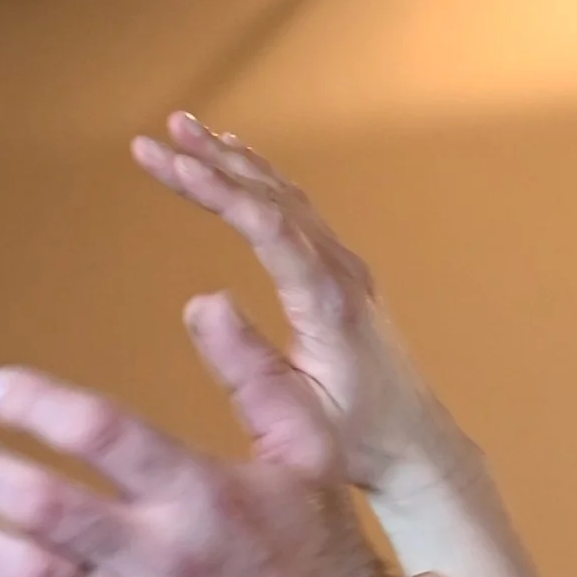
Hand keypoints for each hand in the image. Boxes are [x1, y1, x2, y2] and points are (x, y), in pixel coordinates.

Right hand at [131, 114, 558, 576]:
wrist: (415, 446)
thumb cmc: (357, 440)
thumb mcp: (297, 412)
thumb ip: (249, 362)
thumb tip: (199, 301)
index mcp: (327, 303)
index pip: (268, 225)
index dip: (218, 190)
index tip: (171, 162)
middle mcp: (340, 272)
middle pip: (272, 198)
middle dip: (212, 163)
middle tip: (161, 135)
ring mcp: (345, 268)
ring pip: (286, 197)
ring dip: (234, 162)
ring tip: (185, 129)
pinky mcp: (343, 274)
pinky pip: (298, 212)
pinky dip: (260, 181)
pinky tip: (234, 162)